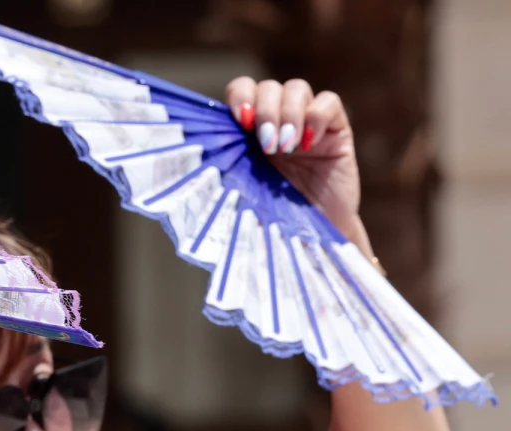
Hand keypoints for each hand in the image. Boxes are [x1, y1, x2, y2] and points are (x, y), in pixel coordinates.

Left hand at [226, 78, 361, 237]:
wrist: (313, 238)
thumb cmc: (272, 218)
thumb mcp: (242, 193)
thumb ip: (226, 172)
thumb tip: (200, 160)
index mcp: (249, 131)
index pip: (242, 90)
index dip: (241, 96)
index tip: (242, 121)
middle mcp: (277, 120)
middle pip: (268, 87)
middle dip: (266, 111)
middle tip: (268, 146)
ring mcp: (307, 122)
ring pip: (296, 88)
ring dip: (288, 114)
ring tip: (286, 148)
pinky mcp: (336, 130)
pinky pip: (328, 102)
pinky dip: (317, 116)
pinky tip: (309, 144)